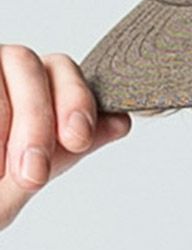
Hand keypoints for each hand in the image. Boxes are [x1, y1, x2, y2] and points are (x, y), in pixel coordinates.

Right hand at [0, 46, 131, 230]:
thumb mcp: (16, 185)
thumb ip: (62, 154)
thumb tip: (120, 122)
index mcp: (27, 93)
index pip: (63, 70)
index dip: (77, 99)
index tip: (79, 139)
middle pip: (32, 64)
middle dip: (38, 121)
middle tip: (32, 173)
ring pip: (0, 71)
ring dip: (2, 125)